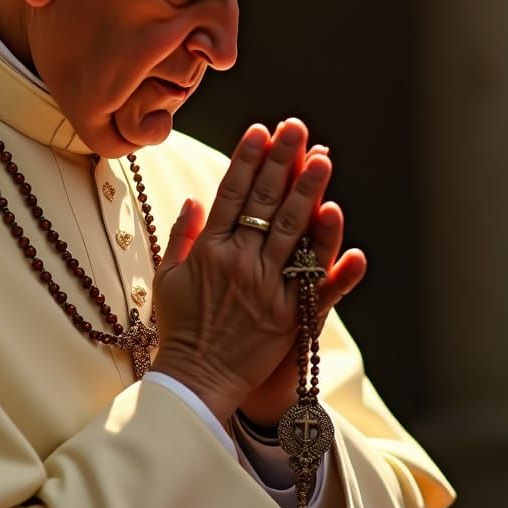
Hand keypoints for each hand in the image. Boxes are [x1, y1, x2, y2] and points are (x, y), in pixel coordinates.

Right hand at [151, 119, 359, 423]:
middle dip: (281, 160)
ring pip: (293, 229)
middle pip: (265, 202)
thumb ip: (181, 236)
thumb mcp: (167, 277)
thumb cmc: (178, 328)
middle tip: (296, 128)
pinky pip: (316, 278)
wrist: (195, 379)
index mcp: (209, 251)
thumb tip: (194, 200)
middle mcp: (239, 262)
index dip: (246, 160)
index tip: (259, 130)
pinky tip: (339, 221)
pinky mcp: (289, 314)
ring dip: (307, 189)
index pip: (231, 194)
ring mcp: (266, 287)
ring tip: (321, 157)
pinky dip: (332, 251)